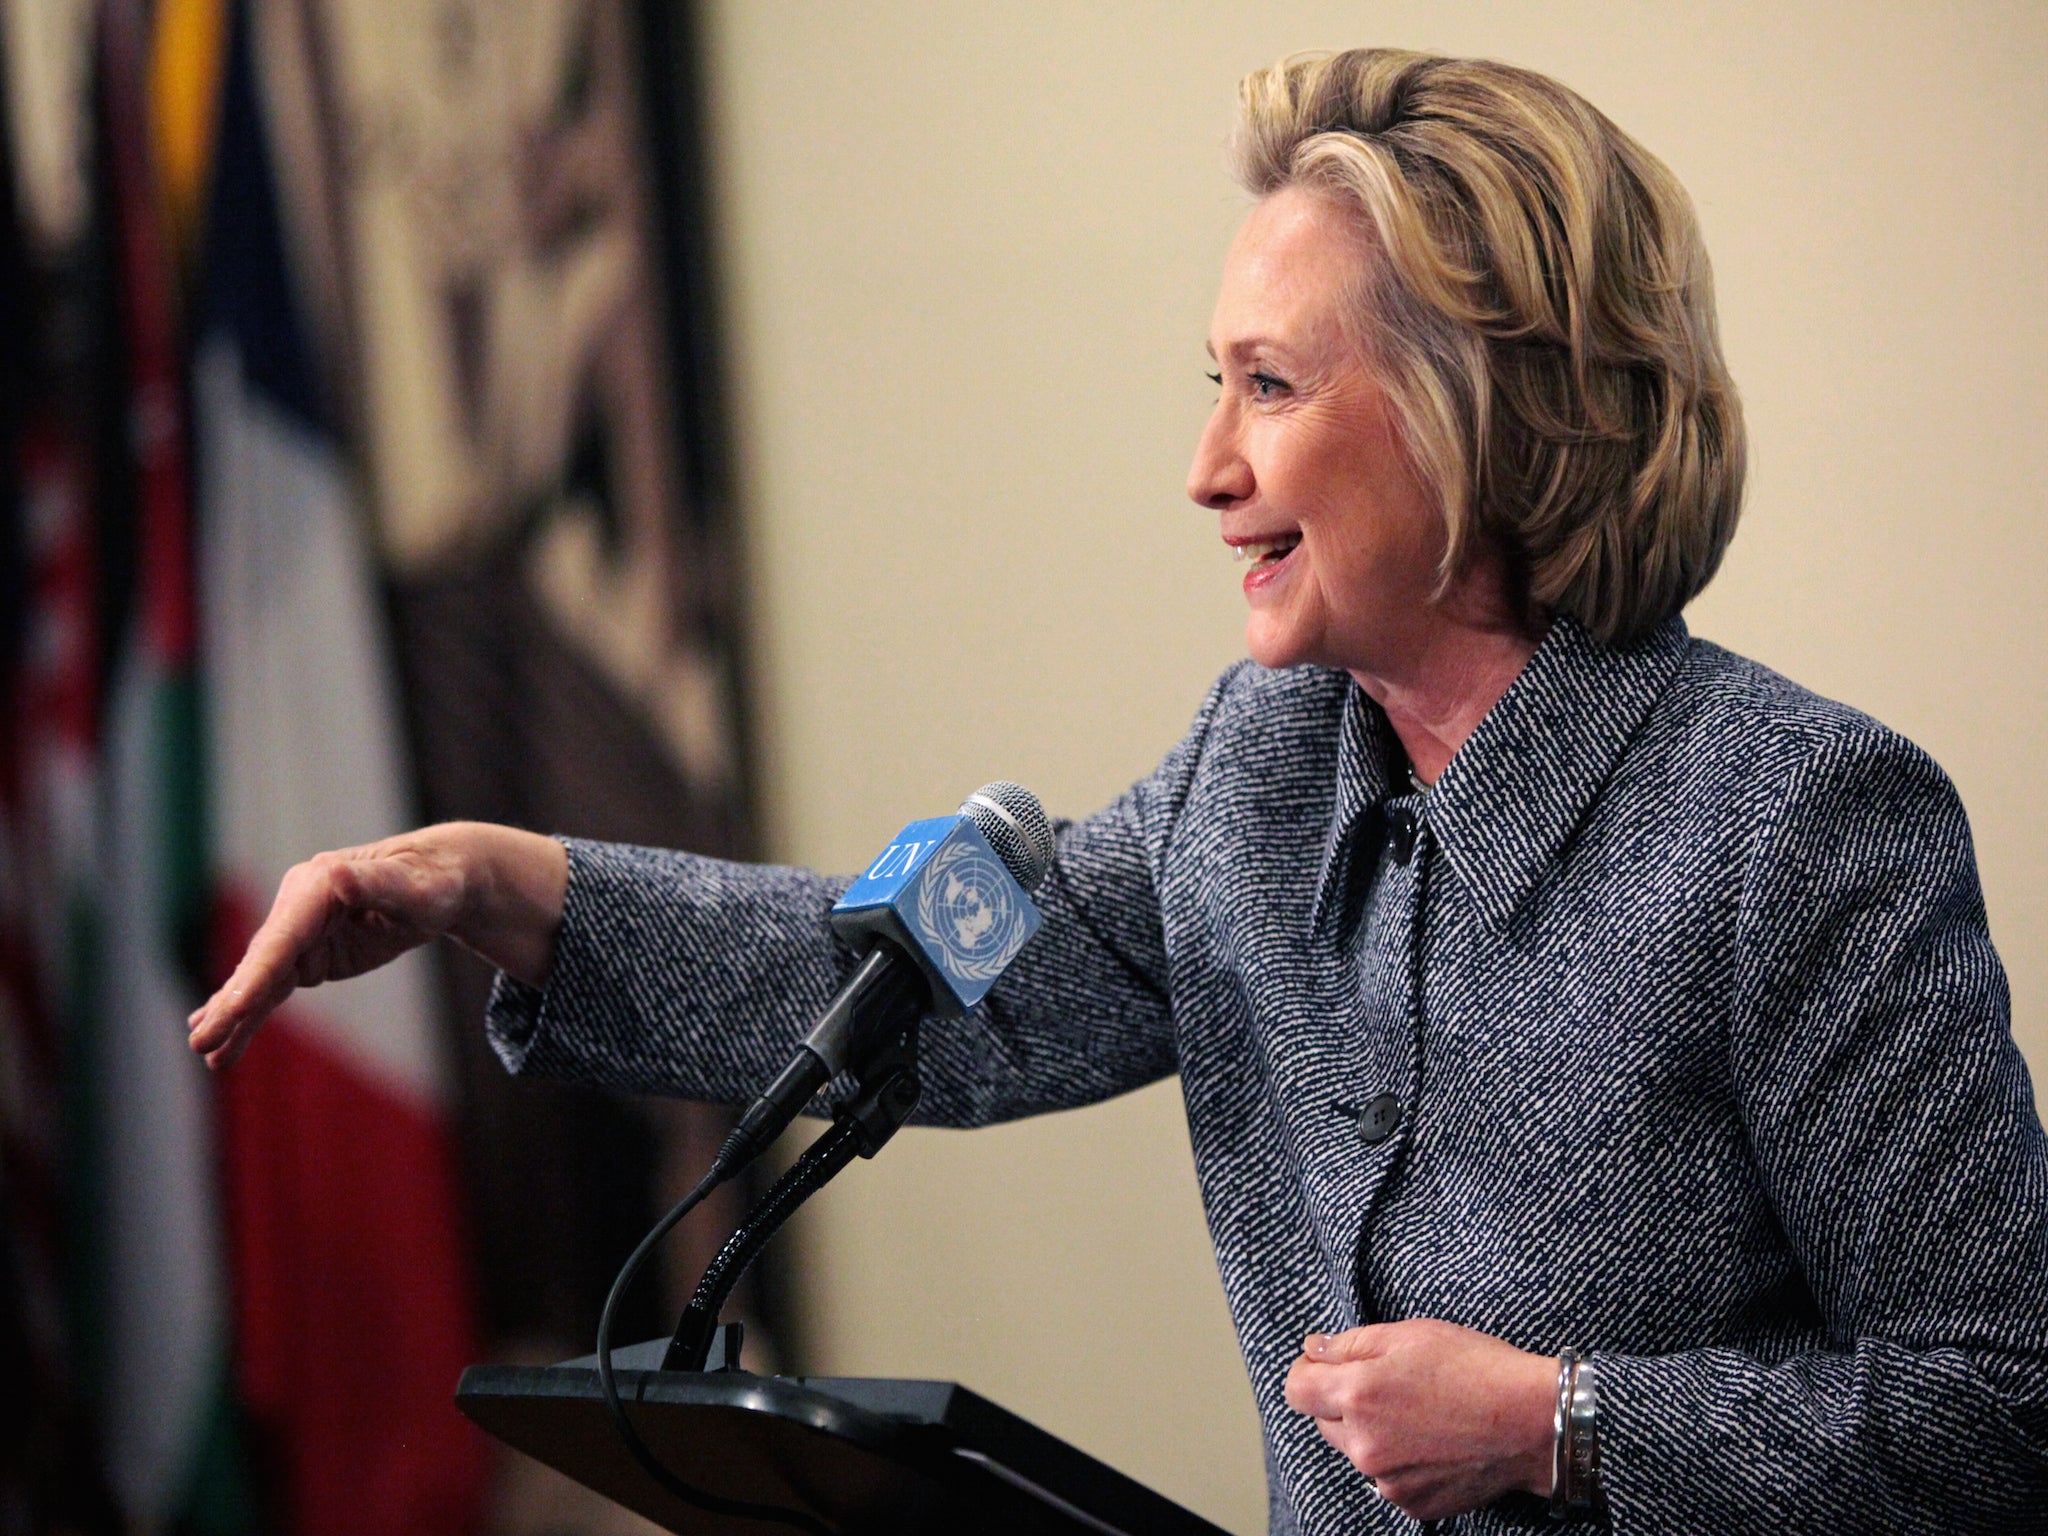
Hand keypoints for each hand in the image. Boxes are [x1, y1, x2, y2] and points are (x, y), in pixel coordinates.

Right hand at [186, 822, 566, 1069]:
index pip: (284, 938)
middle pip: (264, 964)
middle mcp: (299, 907)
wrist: (439, 881)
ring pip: (263, 981)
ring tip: (205, 1052)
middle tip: (200, 1042)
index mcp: (319, 886)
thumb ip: (377, 882)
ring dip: (234, 1018)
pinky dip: (250, 1012)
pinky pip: (275, 988)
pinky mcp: (310, 954)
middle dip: (233, 1004)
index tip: (234, 1007)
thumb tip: (336, 874)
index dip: (258, 974)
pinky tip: (225, 1037)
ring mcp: (300, 932)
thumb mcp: (417, 886)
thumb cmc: (435, 881)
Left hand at [1283, 1318, 1556, 1520]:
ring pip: (1357, 1451)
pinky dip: (1400, 1461)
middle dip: (1344, 1401)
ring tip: (1419, 1413)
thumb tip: (1313, 1349)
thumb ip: (1350, 1344)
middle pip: (1325, 1421)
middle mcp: (1364, 1445)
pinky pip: (1387, 1478)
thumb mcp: (1409, 1334)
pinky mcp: (1412, 1504)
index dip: (1309, 1370)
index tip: (1327, 1363)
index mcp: (1357, 1395)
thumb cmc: (1475, 1368)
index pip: (1296, 1388)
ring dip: (1372, 1433)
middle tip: (1390, 1384)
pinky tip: (1433, 1441)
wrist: (1532, 1422)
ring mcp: (1387, 1480)